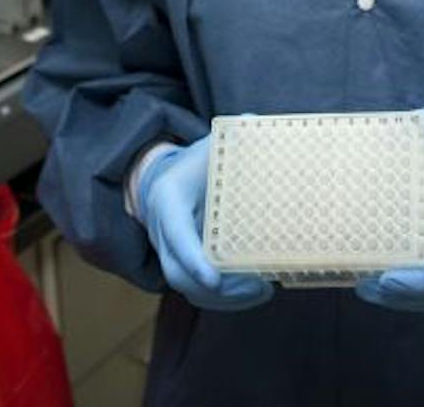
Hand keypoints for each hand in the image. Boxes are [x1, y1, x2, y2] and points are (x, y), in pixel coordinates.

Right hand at [137, 138, 273, 311]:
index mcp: (168, 200)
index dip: (193, 259)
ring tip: (263, 291)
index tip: (215, 279)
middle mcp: (160, 231)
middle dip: (217, 288)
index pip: (176, 235)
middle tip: (258, 285)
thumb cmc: (194, 162)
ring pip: (186, 288)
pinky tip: (253, 294)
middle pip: (178, 273)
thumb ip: (234, 138)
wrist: (165, 177)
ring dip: (223, 299)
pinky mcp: (176, 265)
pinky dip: (221, 300)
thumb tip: (256, 123)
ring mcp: (166, 251)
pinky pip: (194, 291)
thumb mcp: (211, 147)